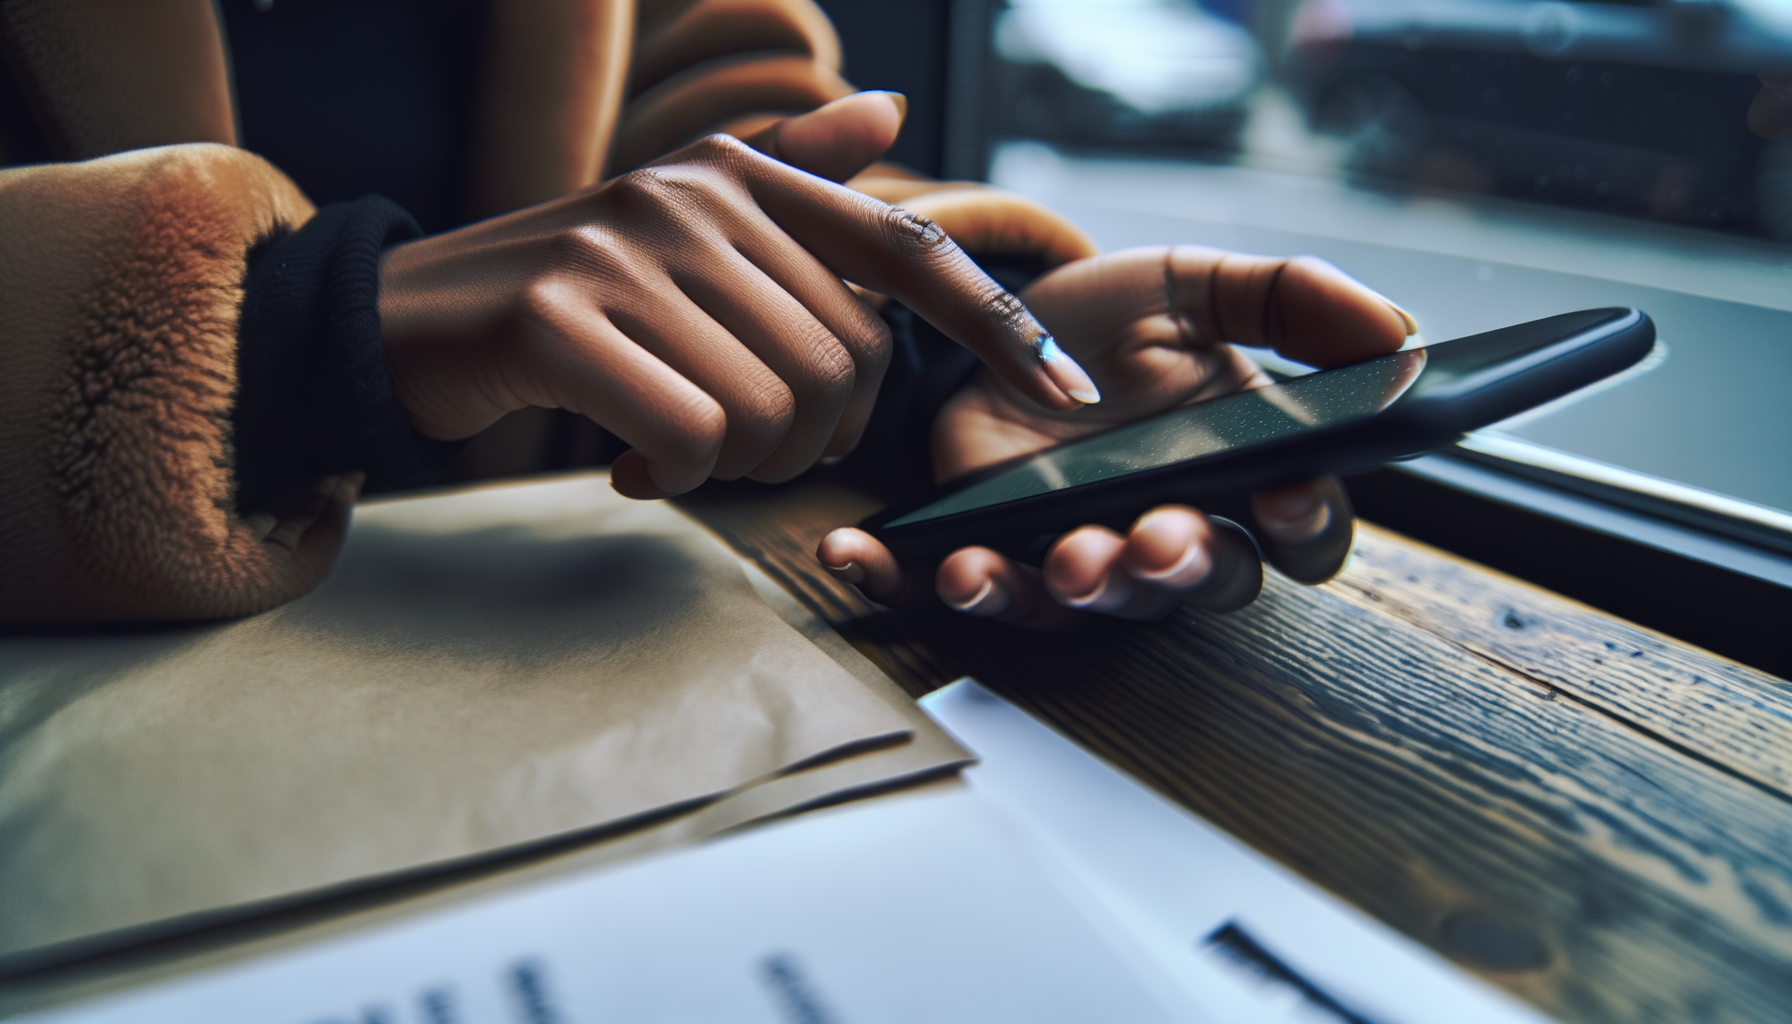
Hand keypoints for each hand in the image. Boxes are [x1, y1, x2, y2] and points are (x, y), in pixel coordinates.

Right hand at [378, 93, 1101, 498]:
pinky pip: (695, 438)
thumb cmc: (571, 300)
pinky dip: (675, 477)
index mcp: (742, 177)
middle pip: (845, 366)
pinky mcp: (561, 318)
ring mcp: (627, 250)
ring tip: (675, 448)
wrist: (405, 323)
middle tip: (736, 445)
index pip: (907, 249)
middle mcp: (696, 196)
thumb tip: (889, 109)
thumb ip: (793, 176)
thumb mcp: (683, 224)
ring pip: (776, 410)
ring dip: (738, 466)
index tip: (1075, 394)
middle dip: (808, 440)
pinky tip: (631, 465)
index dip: (1001, 325)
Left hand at [817, 245, 1415, 627]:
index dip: (1302, 526)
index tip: (1285, 497)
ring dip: (1055, 591)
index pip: (1300, 533)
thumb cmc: (1113, 320)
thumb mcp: (1196, 285)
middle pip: (1196, 586)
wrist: (997, 317)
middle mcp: (1161, 530)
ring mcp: (1069, 548)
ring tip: (1033, 561)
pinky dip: (900, 578)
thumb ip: (1291, 301)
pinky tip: (854, 553)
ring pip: (1080, 606)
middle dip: (1175, 570)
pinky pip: (951, 584)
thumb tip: (1399, 333)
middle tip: (1149, 541)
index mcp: (1236, 477)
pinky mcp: (983, 546)